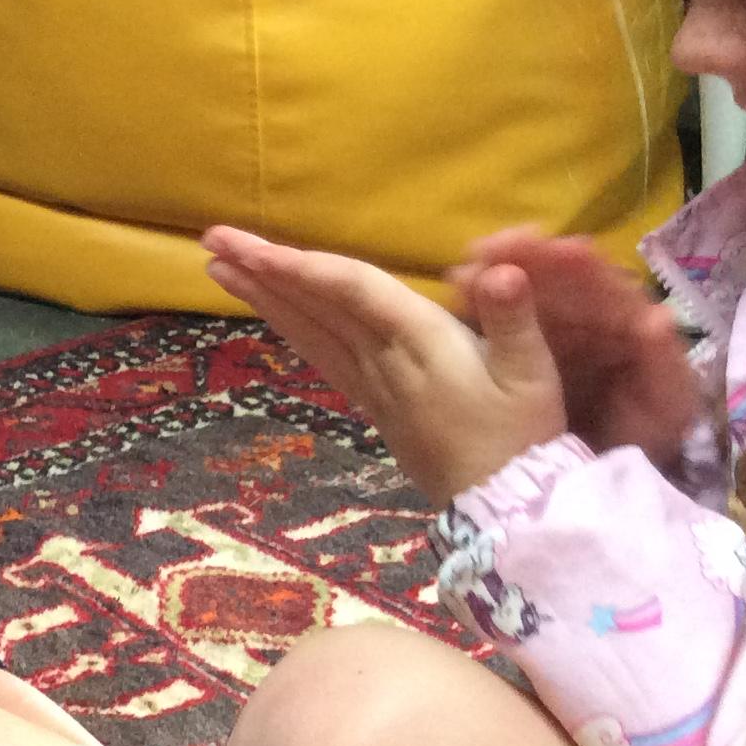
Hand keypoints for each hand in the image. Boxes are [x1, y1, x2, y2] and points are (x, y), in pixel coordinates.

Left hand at [203, 226, 565, 504]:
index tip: (254, 248)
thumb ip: (513, 318)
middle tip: (212, 239)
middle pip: (315, 307)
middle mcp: (383, 359)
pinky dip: (291, 330)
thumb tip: (500, 269)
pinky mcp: (372, 403)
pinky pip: (320, 356)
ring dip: (264, 298)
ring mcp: (372, 383)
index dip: (302, 268)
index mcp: (420, 341)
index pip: (350, 293)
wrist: (504, 506)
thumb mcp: (533, 374)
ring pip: (308, 331)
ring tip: (219, 268)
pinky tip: (270, 314)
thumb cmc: (524, 434)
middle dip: (263, 272)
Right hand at [451, 227, 696, 464]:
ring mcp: (550, 331)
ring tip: (462, 272)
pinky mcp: (520, 350)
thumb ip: (663, 361)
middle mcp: (585, 316)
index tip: (547, 246)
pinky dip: (476, 306)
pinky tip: (456, 296)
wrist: (613, 466)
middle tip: (484, 249)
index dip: (574, 262)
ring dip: (491, 278)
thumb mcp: (667, 402)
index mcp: (624, 320)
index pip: (598, 281)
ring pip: (520, 294)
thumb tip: (655, 317)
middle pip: (552, 278)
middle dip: (520, 259)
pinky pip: (497, 321)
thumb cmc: (646, 430)